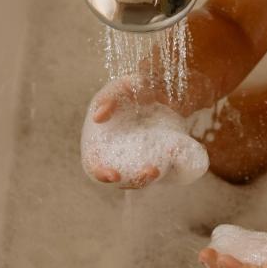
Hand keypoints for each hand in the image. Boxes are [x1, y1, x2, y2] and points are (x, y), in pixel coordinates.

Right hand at [83, 75, 209, 187]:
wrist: (164, 90)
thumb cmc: (135, 89)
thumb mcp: (122, 87)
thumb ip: (108, 98)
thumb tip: (97, 118)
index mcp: (102, 142)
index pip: (95, 165)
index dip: (100, 173)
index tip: (113, 175)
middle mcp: (119, 156)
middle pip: (122, 179)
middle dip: (133, 180)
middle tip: (149, 171)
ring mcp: (139, 159)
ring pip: (141, 178)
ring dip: (148, 178)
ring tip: (157, 168)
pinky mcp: (158, 160)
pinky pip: (160, 172)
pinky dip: (165, 171)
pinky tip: (171, 160)